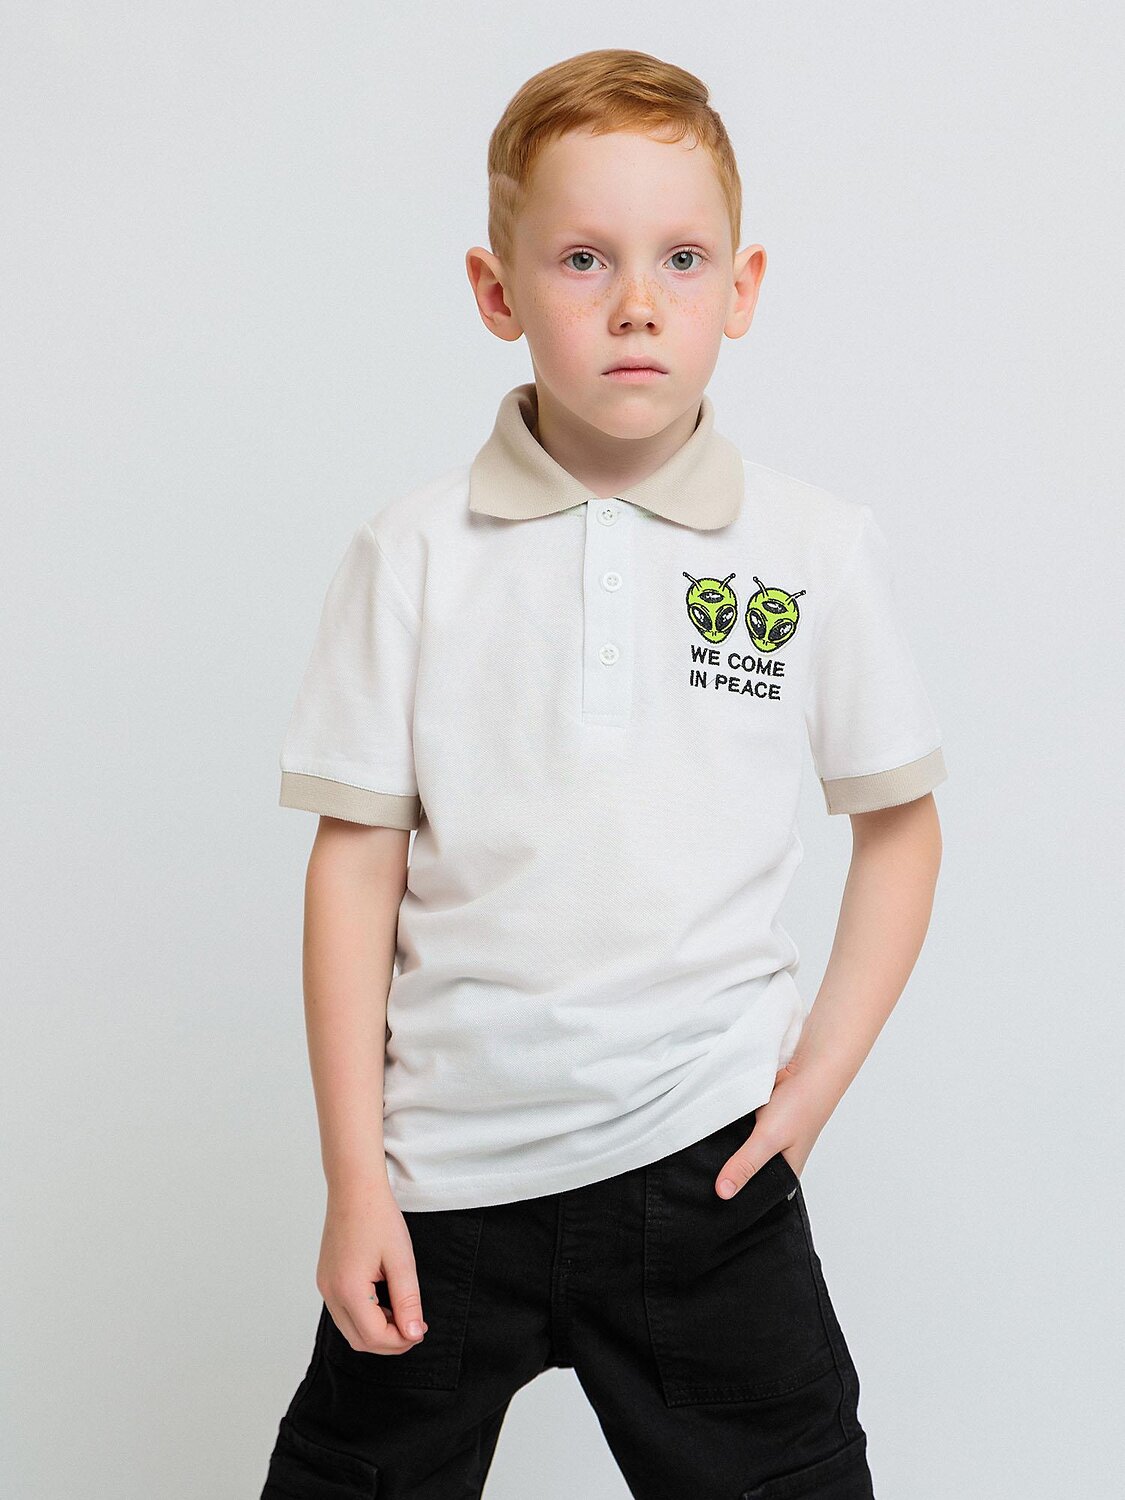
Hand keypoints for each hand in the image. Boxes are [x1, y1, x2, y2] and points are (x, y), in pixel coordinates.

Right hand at [317, 1182, 429, 1353]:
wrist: (355, 1188)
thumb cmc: (378, 1217)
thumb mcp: (401, 1260)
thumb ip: (408, 1301)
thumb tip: (414, 1334)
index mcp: (348, 1289)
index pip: (374, 1336)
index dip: (401, 1341)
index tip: (421, 1330)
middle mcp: (330, 1292)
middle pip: (359, 1340)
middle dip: (389, 1342)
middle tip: (415, 1327)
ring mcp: (325, 1286)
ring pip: (350, 1329)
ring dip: (376, 1330)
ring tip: (402, 1312)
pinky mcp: (326, 1279)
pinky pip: (344, 1312)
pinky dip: (365, 1316)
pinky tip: (384, 1300)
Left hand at [713, 1060, 834, 1199]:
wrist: (806, 1066)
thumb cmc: (802, 1105)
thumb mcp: (769, 1140)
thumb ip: (746, 1164)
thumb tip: (724, 1192)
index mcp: (785, 1172)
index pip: (756, 1194)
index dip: (736, 1197)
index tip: (709, 1201)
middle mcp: (775, 1156)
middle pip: (744, 1170)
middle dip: (726, 1169)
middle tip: (698, 1176)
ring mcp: (764, 1136)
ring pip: (737, 1147)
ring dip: (725, 1145)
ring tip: (699, 1151)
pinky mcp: (756, 1118)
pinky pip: (735, 1127)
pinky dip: (726, 1126)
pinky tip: (713, 1126)